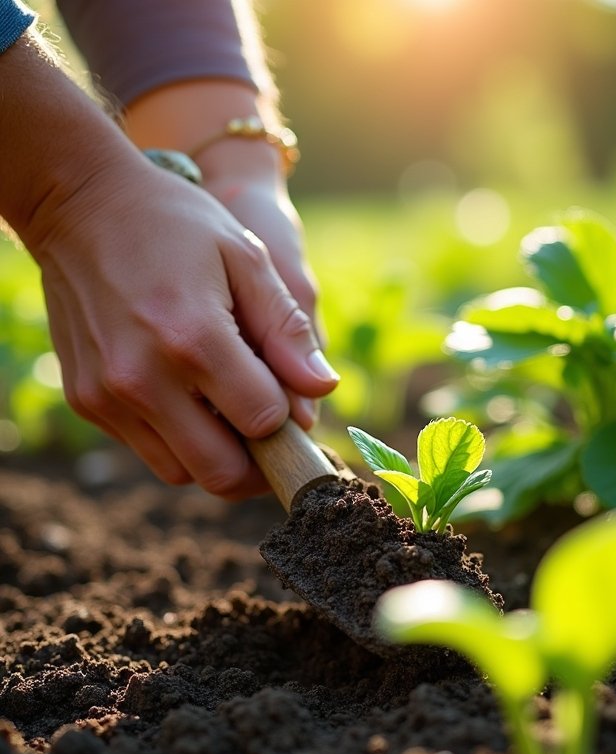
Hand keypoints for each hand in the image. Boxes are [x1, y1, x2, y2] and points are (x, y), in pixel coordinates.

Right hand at [33, 159, 338, 498]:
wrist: (79, 205)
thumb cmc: (175, 224)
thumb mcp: (245, 257)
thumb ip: (287, 329)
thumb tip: (324, 389)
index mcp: (194, 339)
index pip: (262, 422)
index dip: (285, 418)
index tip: (286, 399)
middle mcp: (144, 379)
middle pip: (221, 473)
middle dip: (255, 463)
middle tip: (266, 432)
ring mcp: (108, 396)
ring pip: (181, 472)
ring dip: (213, 456)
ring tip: (223, 410)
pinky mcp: (86, 402)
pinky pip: (145, 450)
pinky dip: (175, 439)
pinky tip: (182, 395)